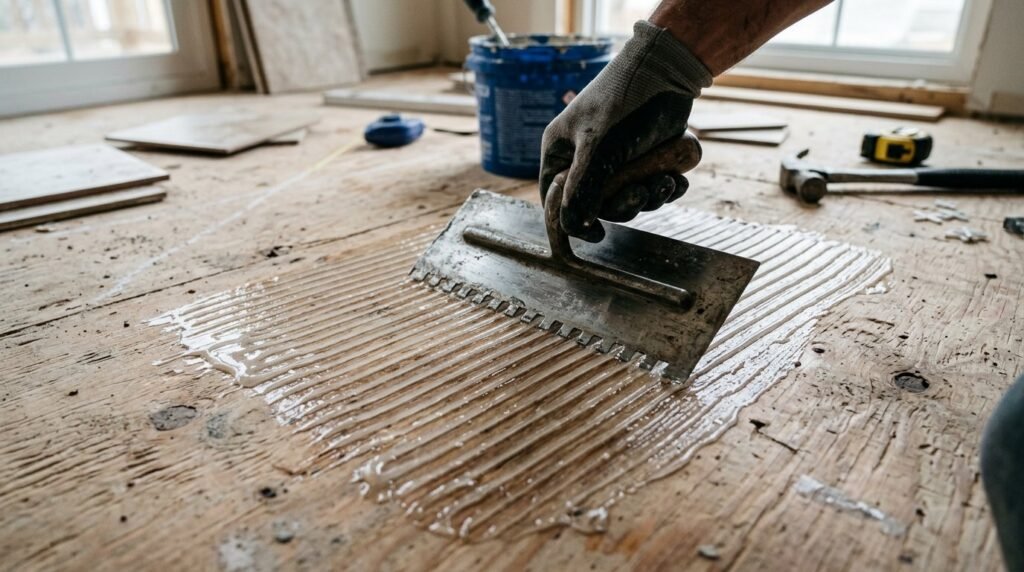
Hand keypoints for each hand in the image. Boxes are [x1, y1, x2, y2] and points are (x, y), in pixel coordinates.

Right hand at [540, 20, 711, 241]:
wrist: (669, 70)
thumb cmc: (623, 103)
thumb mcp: (599, 149)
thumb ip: (582, 189)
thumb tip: (571, 226)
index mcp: (562, 152)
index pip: (555, 197)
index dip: (572, 220)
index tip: (597, 234)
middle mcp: (584, 158)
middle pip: (596, 203)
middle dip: (624, 205)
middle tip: (641, 194)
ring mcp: (615, 158)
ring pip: (627, 197)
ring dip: (649, 197)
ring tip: (665, 182)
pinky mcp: (643, 157)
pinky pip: (649, 186)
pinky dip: (664, 189)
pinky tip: (676, 180)